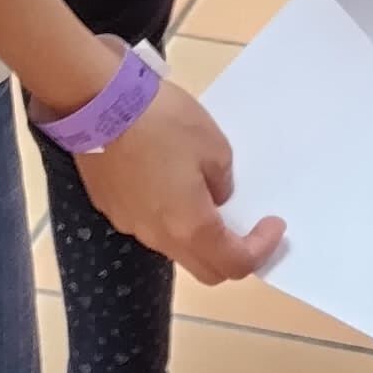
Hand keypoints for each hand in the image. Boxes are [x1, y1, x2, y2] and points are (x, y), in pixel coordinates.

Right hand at [78, 76, 285, 285]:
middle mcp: (159, 237)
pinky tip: (168, 182)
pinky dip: (168, 216)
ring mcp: (130, 224)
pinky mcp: (111, 207)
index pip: (234, 264)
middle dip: (232, 256)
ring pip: (175, 247)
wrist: (98, 103)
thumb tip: (214, 198)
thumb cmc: (163, 123)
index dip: (261, 250)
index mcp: (190, 227)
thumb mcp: (214, 146)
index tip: (273, 226)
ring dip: (198, 236)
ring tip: (205, 198)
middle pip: (205, 269)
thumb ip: (222, 183)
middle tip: (247, 228)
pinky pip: (148, 224)